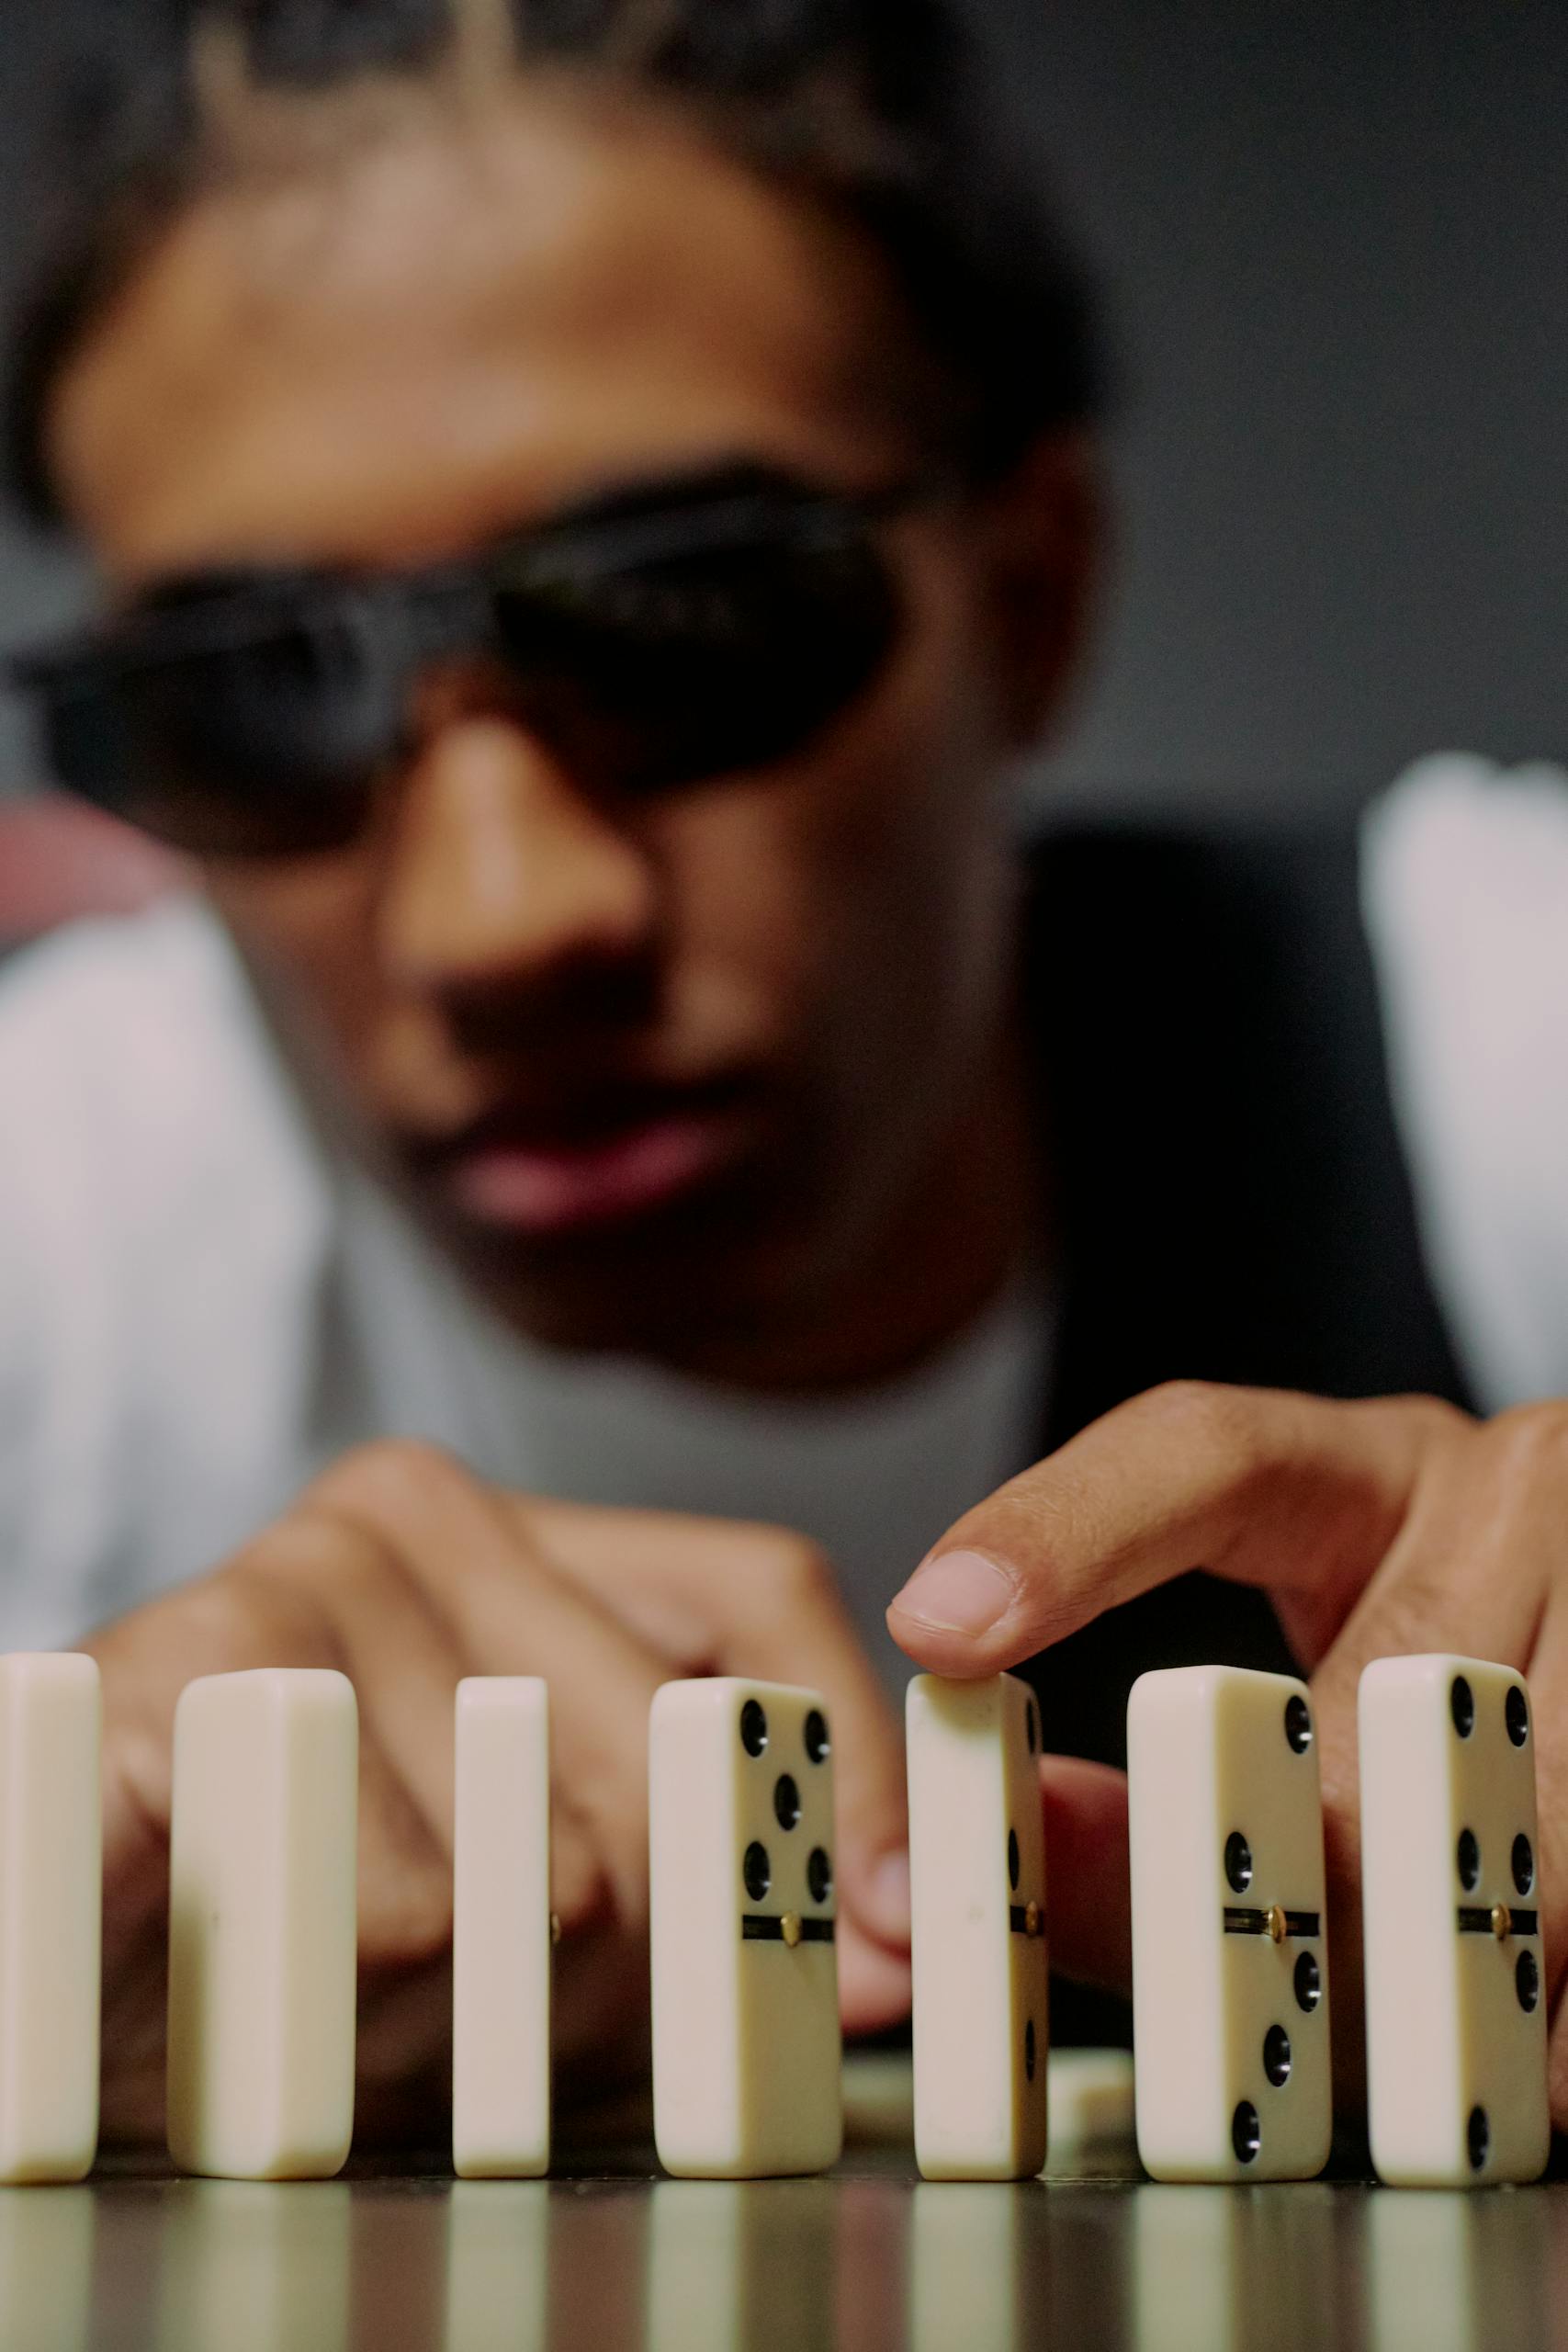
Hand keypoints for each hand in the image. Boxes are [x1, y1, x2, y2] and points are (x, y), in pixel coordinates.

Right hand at [87, 1441, 911, 2144]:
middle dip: (648, 1949)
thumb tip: (910, 1941)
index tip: (908, 1925)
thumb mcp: (549, 1897)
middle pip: (678, 1755)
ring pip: (553, 1865)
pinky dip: (368, 2012)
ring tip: (378, 2003)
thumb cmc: (304, 1930)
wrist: (48, 1975)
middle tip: (524, 2016)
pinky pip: (401, 1911)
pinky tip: (279, 1990)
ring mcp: (295, 1577)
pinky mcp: (190, 1674)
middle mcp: (407, 1513)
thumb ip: (717, 1891)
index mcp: (507, 1529)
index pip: (760, 1595)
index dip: (853, 1765)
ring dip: (493, 2007)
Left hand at [887, 1381, 1567, 2122]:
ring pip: (1515, 1808)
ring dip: (1447, 1966)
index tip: (939, 1625)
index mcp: (1367, 1471)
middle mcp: (1501, 1487)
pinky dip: (1553, 1995)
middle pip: (1362, 1697)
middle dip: (1288, 1878)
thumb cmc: (1453, 1666)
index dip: (1061, 1535)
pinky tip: (1521, 2051)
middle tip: (1221, 2001)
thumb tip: (1031, 1862)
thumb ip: (1173, 1784)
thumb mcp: (1315, 1682)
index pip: (1202, 1454)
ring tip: (1392, 2062)